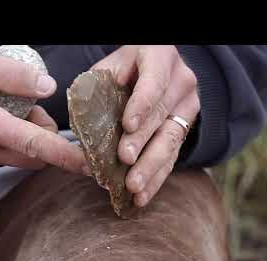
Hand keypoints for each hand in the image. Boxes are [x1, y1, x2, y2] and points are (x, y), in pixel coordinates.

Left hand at [92, 45, 199, 206]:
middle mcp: (181, 81)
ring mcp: (187, 106)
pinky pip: (172, 156)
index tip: (127, 125)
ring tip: (134, 187)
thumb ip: (97, 88)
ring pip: (171, 140)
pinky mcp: (184, 128)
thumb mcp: (110, 68)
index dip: (142, 104)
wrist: (153, 67)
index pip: (154, 82)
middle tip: (125, 160)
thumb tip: (79, 124)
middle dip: (143, 141)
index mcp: (161, 57)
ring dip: (151, 167)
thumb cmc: (125, 67)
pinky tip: (142, 195)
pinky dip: (156, 177)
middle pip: (162, 115)